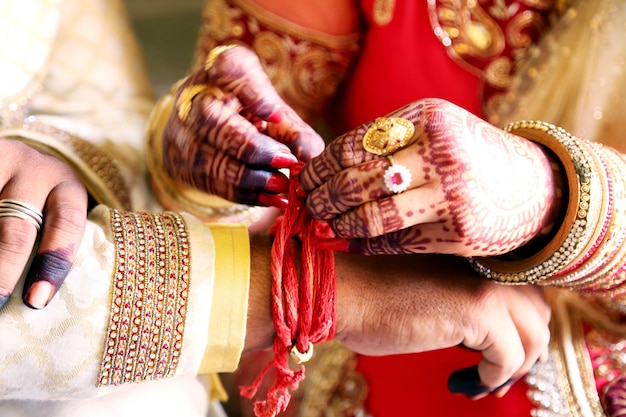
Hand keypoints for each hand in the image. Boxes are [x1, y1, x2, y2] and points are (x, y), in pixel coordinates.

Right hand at [0, 138, 86, 309]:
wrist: (15, 154)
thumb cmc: (39, 197)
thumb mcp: (53, 211)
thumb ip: (48, 241)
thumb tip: (32, 299)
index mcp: (66, 186)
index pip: (66, 224)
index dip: (53, 263)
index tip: (36, 301)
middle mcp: (34, 169)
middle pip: (18, 227)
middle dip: (3, 270)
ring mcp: (0, 158)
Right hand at [162, 45, 324, 208]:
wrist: (210, 131)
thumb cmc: (252, 116)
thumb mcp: (275, 113)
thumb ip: (296, 132)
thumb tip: (310, 158)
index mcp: (218, 70)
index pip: (226, 68)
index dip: (250, 93)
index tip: (276, 115)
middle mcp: (193, 98)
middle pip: (211, 120)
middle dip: (252, 146)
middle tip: (286, 161)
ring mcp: (181, 132)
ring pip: (208, 157)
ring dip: (249, 176)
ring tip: (281, 185)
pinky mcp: (182, 165)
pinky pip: (211, 183)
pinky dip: (244, 194)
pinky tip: (271, 199)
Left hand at [299, 98, 560, 255]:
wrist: (534, 189)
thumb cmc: (471, 158)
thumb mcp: (436, 131)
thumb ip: (389, 143)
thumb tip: (322, 167)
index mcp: (427, 118)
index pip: (353, 145)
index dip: (319, 167)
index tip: (302, 179)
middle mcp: (440, 151)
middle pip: (357, 179)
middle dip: (321, 197)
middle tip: (305, 206)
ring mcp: (451, 193)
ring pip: (372, 214)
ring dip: (337, 223)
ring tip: (320, 225)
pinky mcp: (459, 231)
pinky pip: (396, 241)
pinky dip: (364, 243)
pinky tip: (346, 242)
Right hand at [334, 252, 550, 394]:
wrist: (343, 290)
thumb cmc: (373, 295)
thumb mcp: (432, 291)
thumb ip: (466, 302)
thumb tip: (493, 337)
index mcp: (479, 255)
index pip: (526, 292)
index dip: (520, 327)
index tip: (500, 355)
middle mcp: (490, 263)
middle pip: (538, 314)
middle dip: (524, 349)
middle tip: (495, 374)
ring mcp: (486, 284)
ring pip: (533, 337)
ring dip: (512, 368)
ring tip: (482, 382)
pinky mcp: (476, 310)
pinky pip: (510, 358)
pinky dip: (492, 378)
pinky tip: (466, 382)